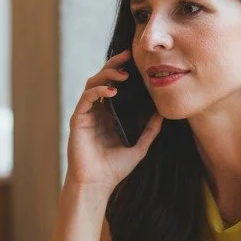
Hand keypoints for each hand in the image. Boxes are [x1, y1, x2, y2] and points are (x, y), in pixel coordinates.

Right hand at [66, 50, 161, 189]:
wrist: (97, 185)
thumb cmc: (113, 170)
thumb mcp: (139, 147)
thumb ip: (149, 131)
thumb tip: (162, 114)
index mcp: (108, 115)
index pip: (114, 86)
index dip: (123, 72)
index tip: (137, 62)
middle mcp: (96, 112)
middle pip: (102, 80)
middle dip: (114, 66)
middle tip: (128, 56)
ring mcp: (86, 115)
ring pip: (93, 84)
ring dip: (107, 75)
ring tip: (123, 74)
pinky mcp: (78, 120)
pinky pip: (86, 98)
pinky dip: (98, 91)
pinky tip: (112, 91)